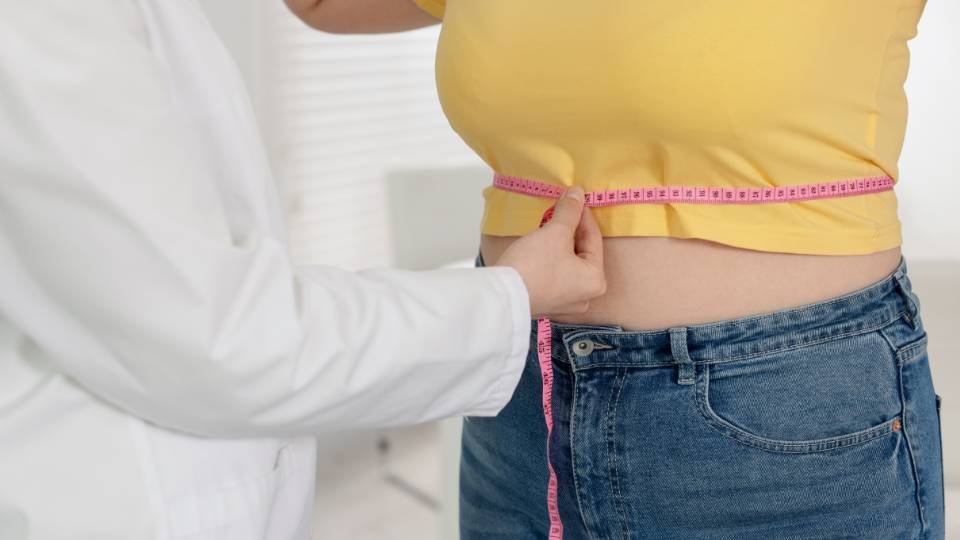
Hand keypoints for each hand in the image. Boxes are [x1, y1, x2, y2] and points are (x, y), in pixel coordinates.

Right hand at [497, 186, 606, 317]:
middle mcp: (585, 297)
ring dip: (560, 244)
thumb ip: (570, 211)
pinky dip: (550, 259)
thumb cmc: (534, 265)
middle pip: (582, 253)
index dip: (583, 214)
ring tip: (548, 226)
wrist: (501, 295)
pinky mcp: (547, 305)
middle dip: (571, 230)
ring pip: (568, 264)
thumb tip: (577, 193)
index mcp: (595, 281)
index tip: (574, 198)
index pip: (594, 239)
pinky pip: (555, 275)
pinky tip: (540, 247)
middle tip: (560, 210)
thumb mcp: (555, 232)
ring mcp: (565, 304)